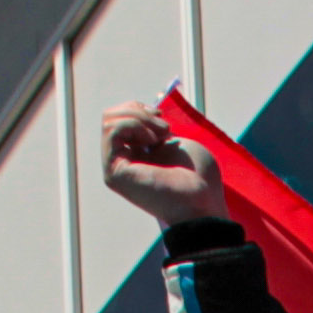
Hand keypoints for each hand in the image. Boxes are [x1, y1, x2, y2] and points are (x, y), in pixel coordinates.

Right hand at [99, 105, 228, 227]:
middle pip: (111, 117)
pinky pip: (112, 131)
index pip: (120, 118)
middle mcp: (123, 162)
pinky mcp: (114, 172)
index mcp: (136, 155)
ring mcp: (116, 168)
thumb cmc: (198, 179)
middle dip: (138, 111)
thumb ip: (153, 128)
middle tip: (165, 128)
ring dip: (139, 118)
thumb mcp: (175, 142)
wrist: (203, 203)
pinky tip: (154, 141)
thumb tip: (137, 115)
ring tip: (162, 134)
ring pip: (109, 121)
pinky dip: (135, 125)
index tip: (163, 119)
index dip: (140, 109)